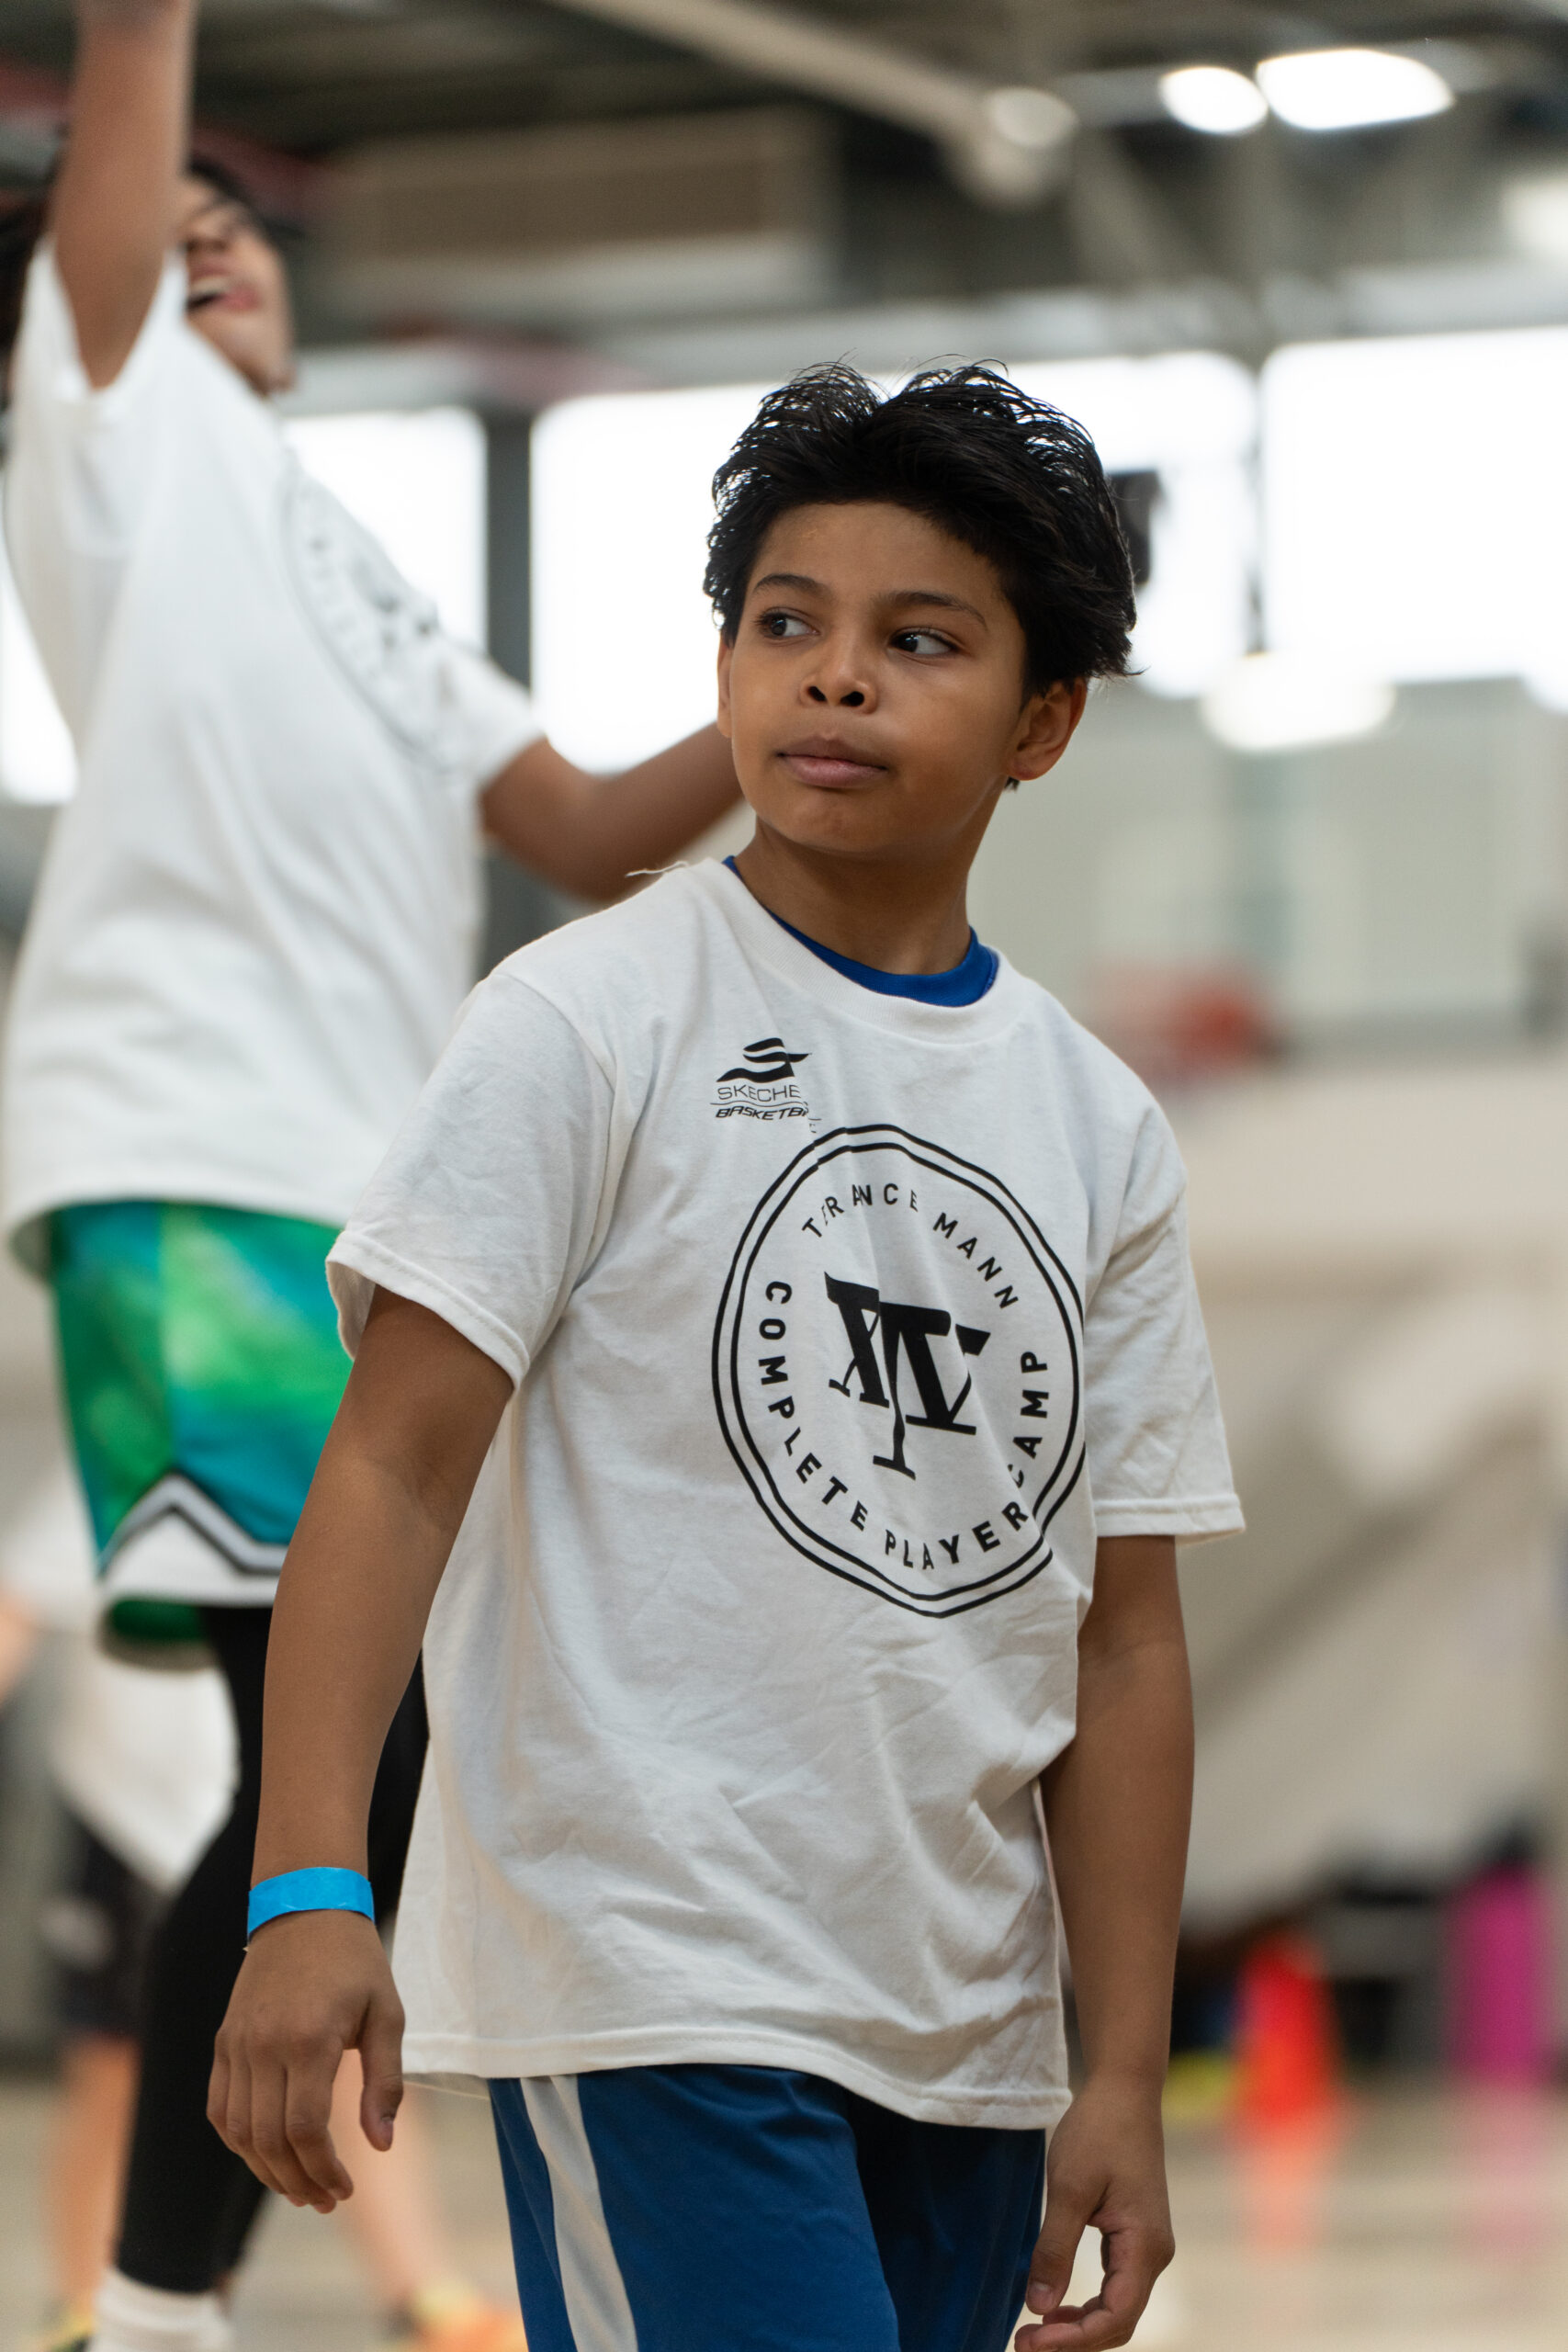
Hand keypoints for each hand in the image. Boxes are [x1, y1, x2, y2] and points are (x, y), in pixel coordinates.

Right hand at [208, 1909, 403, 2213]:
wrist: (305, 1907)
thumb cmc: (356, 1962)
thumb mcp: (387, 2014)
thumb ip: (385, 2081)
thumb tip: (382, 2145)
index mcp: (309, 2039)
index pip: (303, 2130)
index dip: (322, 2170)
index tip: (345, 2189)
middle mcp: (264, 2046)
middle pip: (269, 2140)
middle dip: (298, 2181)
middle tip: (325, 2201)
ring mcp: (237, 2044)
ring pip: (238, 2132)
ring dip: (266, 2170)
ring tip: (299, 2188)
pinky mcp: (224, 2041)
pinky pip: (220, 2107)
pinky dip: (238, 2141)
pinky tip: (265, 2155)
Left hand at [1015, 2074, 1173, 2349]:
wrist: (1125, 2090)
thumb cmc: (1099, 2131)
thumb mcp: (1069, 2188)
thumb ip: (1054, 2249)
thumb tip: (1039, 2308)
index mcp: (1145, 2246)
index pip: (1116, 2318)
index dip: (1074, 2341)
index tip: (1030, 2341)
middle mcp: (1154, 2254)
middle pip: (1119, 2322)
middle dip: (1073, 2340)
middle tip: (1022, 2343)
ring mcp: (1147, 2246)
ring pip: (1117, 2307)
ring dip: (1079, 2326)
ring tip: (1034, 2331)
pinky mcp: (1135, 2236)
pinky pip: (1114, 2286)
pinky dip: (1087, 2304)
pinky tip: (1056, 2304)